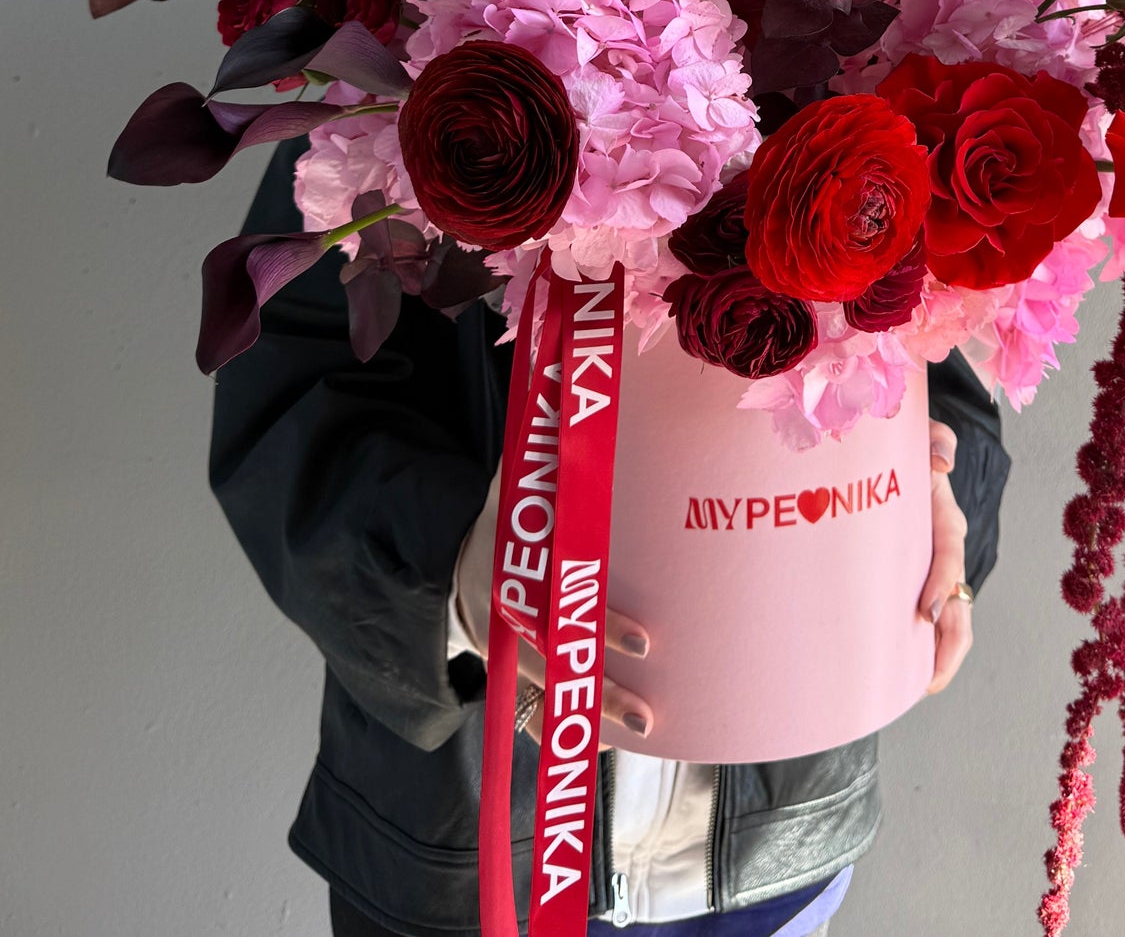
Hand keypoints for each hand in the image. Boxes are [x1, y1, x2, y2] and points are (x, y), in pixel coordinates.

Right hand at [454, 466, 653, 740]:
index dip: (601, 624)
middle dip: (599, 689)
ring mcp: (505, 654)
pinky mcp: (507, 672)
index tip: (646, 641)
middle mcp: (507, 621)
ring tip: (640, 731)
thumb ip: (539, 461)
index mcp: (514, 574)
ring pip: (547, 693)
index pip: (564, 606)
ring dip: (589, 717)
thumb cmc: (497, 519)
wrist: (443, 561)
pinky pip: (532, 708)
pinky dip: (560, 727)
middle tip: (648, 713)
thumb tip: (569, 409)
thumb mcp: (508, 489)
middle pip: (558, 663)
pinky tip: (597, 748)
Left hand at [919, 420, 972, 693]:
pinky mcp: (912, 579)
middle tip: (929, 681)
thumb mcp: (918, 432)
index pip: (950, 553)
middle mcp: (943, 548)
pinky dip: (920, 647)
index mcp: (943, 516)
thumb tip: (942, 460)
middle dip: (950, 646)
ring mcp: (929, 567)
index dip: (945, 582)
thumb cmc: (903, 445)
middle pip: (959, 603)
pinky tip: (899, 674)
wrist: (890, 452)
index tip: (927, 610)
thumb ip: (934, 437)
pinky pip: (924, 617)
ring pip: (947, 618)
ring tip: (917, 689)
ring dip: (938, 656)